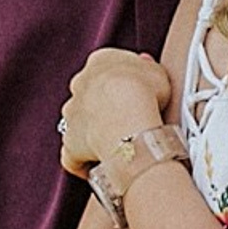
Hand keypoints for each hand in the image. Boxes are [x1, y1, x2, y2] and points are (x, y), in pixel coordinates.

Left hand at [58, 49, 175, 177]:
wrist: (127, 118)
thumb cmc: (145, 93)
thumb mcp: (158, 72)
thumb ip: (148, 68)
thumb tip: (143, 65)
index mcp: (99, 62)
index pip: (107, 68)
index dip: (123, 83)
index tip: (138, 94)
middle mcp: (79, 85)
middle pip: (90, 94)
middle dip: (104, 105)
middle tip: (128, 119)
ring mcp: (71, 114)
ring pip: (79, 122)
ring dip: (94, 131)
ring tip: (118, 143)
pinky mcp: (69, 142)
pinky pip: (73, 155)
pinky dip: (82, 162)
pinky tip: (99, 166)